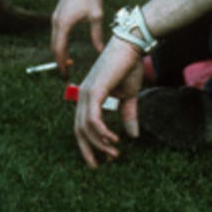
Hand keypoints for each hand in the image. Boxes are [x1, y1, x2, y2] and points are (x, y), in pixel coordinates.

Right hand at [50, 0, 105, 76]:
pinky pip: (56, 32)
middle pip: (54, 47)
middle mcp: (56, 21)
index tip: (65, 75)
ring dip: (59, 52)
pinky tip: (67, 46)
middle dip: (59, 61)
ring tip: (68, 62)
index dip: (61, 64)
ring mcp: (55, 16)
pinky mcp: (58, 12)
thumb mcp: (97, 16)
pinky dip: (59, 42)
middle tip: (66, 73)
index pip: (60, 50)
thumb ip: (97, 35)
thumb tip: (99, 51)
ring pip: (54, 40)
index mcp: (64, 25)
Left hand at [73, 38, 143, 167]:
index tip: (103, 157)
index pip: (83, 125)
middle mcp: (82, 96)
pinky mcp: (93, 91)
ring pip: (85, 127)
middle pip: (79, 130)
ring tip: (113, 154)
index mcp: (88, 97)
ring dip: (99, 144)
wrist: (131, 45)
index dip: (91, 143)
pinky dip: (100, 132)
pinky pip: (92, 118)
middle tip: (100, 165)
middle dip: (89, 150)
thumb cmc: (128, 66)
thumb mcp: (129, 95)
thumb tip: (133, 136)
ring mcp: (86, 93)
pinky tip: (113, 140)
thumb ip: (128, 114)